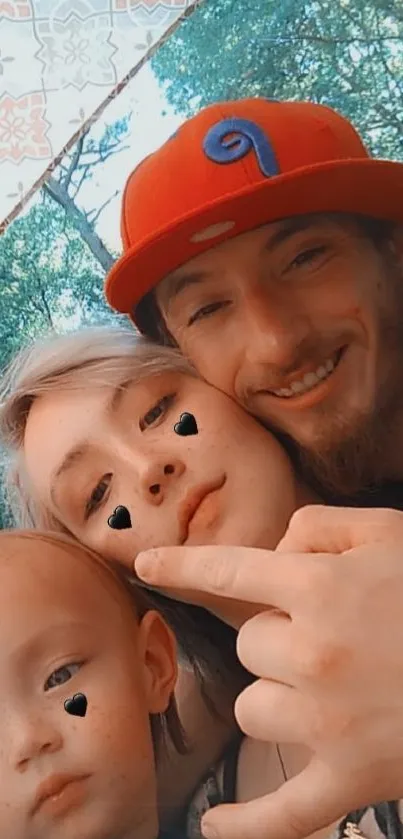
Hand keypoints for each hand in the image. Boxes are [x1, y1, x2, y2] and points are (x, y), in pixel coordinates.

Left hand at [135, 506, 402, 838]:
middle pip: (248, 646)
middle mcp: (312, 654)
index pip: (229, 572)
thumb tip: (274, 554)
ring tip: (333, 689)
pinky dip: (246, 825)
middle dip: (278, 637)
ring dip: (280, 697)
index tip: (146, 563)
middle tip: (334, 637)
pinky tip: (216, 828)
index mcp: (318, 588)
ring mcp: (327, 724)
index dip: (181, 565)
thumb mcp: (389, 533)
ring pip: (254, 710)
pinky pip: (281, 814)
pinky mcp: (349, 780)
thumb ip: (319, 529)